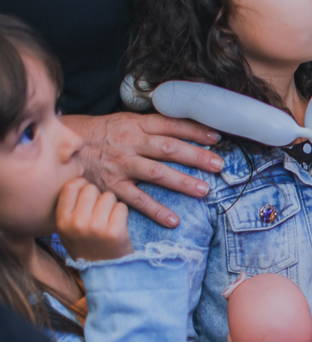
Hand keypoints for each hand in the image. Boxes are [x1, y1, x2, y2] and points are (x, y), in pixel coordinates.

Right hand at [56, 178, 132, 260]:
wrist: (106, 272)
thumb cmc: (88, 246)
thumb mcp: (69, 229)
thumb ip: (70, 207)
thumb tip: (80, 179)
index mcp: (62, 221)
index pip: (71, 186)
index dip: (82, 186)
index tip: (89, 195)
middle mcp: (76, 223)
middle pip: (91, 188)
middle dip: (99, 196)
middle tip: (101, 212)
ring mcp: (95, 227)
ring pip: (109, 196)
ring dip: (112, 205)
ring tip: (109, 221)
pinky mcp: (115, 232)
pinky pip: (122, 207)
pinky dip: (123, 214)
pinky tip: (118, 226)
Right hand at [62, 113, 222, 228]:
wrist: (64, 148)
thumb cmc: (102, 134)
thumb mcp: (125, 121)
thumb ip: (151, 126)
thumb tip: (185, 127)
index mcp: (135, 125)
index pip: (169, 125)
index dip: (194, 130)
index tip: (216, 137)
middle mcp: (130, 143)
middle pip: (168, 149)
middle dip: (196, 156)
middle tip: (218, 165)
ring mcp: (121, 165)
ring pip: (156, 173)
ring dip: (182, 182)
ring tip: (204, 190)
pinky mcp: (112, 186)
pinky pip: (137, 200)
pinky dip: (156, 210)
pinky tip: (174, 220)